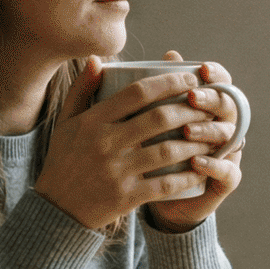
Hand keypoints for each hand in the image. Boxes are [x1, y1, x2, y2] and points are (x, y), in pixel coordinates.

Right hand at [32, 53, 235, 231]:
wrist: (56, 210)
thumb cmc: (63, 160)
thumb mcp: (66, 122)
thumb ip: (82, 89)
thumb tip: (97, 58)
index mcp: (93, 121)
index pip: (137, 92)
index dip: (169, 82)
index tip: (191, 78)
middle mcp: (105, 144)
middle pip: (159, 118)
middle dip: (191, 109)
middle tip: (209, 105)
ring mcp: (116, 172)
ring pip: (168, 151)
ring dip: (196, 141)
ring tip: (213, 134)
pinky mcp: (126, 197)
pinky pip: (165, 184)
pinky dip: (188, 175)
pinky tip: (203, 166)